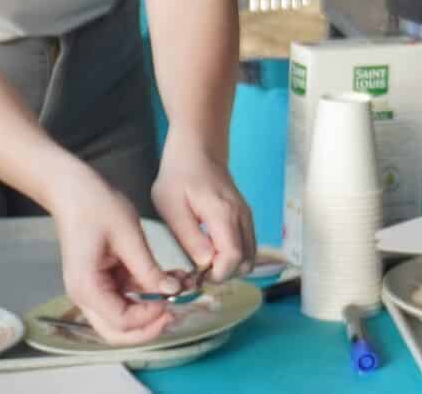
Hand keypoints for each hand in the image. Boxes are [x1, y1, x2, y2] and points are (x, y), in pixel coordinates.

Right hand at [50, 168, 178, 344]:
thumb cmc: (95, 205)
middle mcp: (85, 296)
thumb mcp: (128, 236)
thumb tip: (172, 292)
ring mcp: (92, 289)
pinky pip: (124, 297)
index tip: (173, 300)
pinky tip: (168, 279)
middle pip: (117, 331)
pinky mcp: (101, 280)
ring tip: (178, 289)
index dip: (150, 317)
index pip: (121, 322)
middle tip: (175, 311)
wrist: (72, 187)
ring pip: (122, 317)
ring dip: (149, 309)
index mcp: (87, 287)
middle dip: (148, 326)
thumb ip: (148, 269)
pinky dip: (145, 293)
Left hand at [153, 135, 256, 284]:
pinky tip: (211, 250)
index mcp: (224, 214)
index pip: (233, 259)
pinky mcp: (244, 216)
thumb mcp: (171, 206)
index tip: (195, 274)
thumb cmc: (179, 175)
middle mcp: (242, 217)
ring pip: (250, 256)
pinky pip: (247, 245)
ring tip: (202, 260)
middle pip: (246, 262)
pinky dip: (233, 256)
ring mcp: (246, 216)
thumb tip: (205, 263)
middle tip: (197, 270)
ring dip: (229, 266)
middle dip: (223, 274)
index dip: (216, 274)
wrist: (197, 148)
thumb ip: (190, 237)